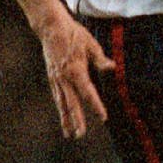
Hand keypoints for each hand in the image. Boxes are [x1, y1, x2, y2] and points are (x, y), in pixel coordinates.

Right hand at [38, 10, 112, 138]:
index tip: (103, 118)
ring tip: (69, 134)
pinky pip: (57, 96)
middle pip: (71, 103)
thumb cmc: (73, 34)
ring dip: (65, 119)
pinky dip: (60, 108)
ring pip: (61, 103)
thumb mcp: (91, 44)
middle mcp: (64, 77)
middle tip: (79, 135)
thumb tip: (112, 67)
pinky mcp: (52, 77)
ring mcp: (56, 78)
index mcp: (75, 70)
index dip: (96, 106)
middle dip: (76, 120)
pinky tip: (64, 117)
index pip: (88, 92)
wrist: (50, 27)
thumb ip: (100, 59)